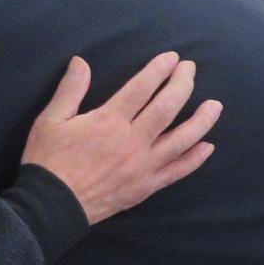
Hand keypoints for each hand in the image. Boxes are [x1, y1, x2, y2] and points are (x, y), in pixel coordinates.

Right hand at [20, 54, 220, 224]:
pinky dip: (194, 159)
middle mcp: (132, 141)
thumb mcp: (51, 120)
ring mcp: (143, 165)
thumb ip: (70, 89)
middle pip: (166, 107)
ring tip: (215, 105)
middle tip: (191, 68)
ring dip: (201, 120)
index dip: (158, 70)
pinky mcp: (146, 186)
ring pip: (181, 139)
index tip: (171, 58)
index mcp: (109, 121)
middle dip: (182, 84)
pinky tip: (208, 147)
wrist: (52, 205)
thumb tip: (81, 61)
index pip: (141, 89)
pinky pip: (177, 171)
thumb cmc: (48, 160)